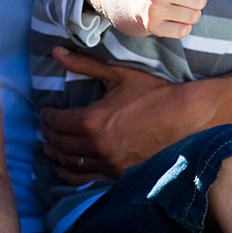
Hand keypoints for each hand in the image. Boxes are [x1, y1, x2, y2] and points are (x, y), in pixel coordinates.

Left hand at [40, 48, 211, 179]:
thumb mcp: (117, 75)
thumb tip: (56, 52)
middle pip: (59, 143)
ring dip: (55, 155)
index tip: (45, 112)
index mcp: (92, 121)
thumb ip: (84, 65)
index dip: (47, 116)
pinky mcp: (119, 175)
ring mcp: (107, 164)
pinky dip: (71, 175)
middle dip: (48, 134)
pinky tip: (65, 169)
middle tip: (45, 128)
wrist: (185, 117)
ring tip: (50, 148)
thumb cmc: (153, 93)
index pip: (56, 122)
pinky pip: (85, 180)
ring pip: (69, 164)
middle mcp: (96, 146)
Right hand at [142, 0, 206, 37]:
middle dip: (196, 1)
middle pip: (200, 2)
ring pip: (193, 17)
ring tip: (177, 7)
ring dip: (190, 14)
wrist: (140, 0)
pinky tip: (171, 18)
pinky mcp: (153, 26)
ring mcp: (153, 9)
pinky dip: (182, 27)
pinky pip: (183, 31)